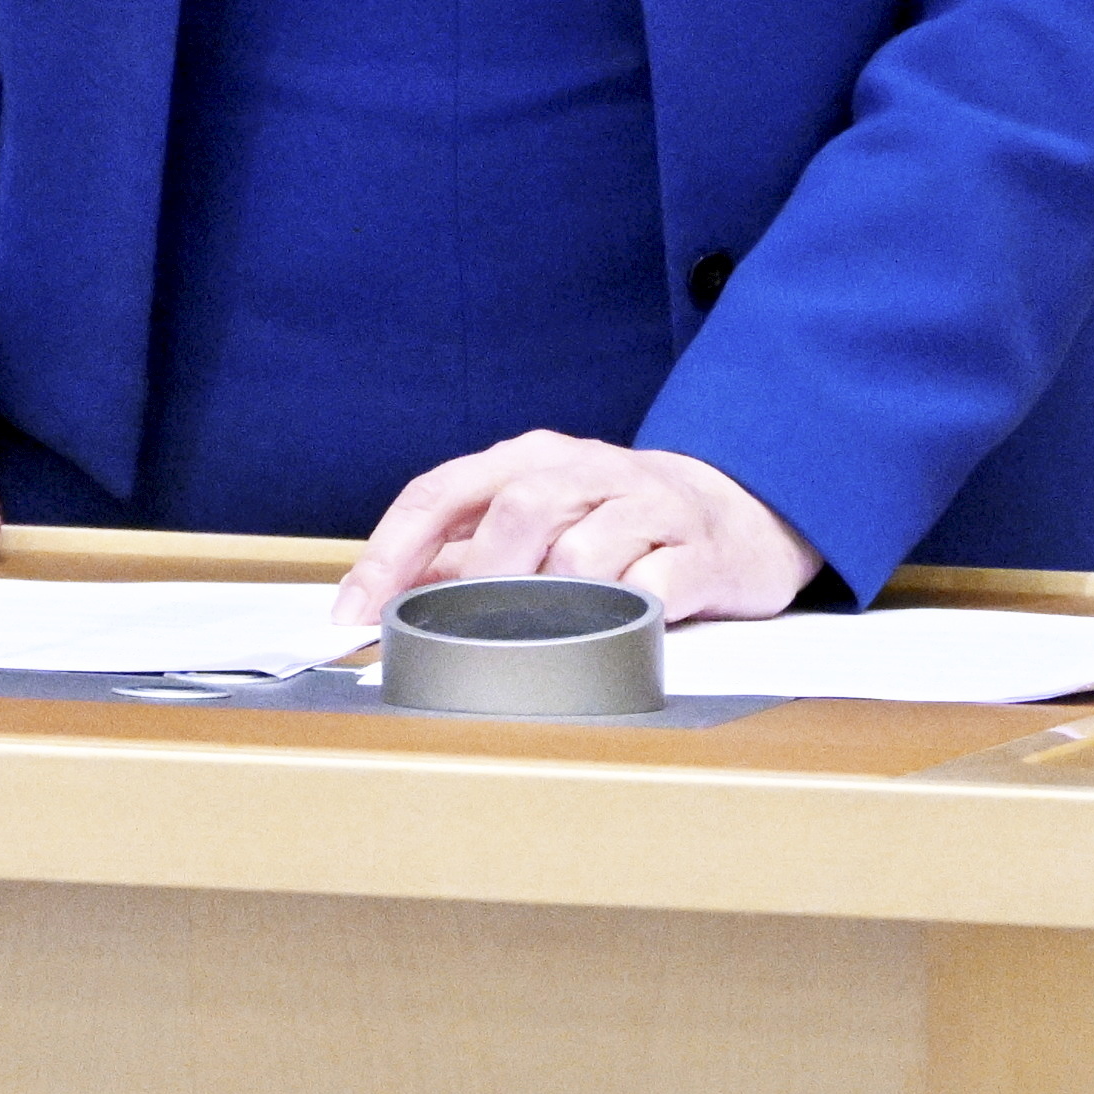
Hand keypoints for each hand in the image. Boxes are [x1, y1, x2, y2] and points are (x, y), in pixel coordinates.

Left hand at [330, 433, 815, 634]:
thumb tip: (382, 597)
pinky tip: (619, 630)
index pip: (442, 492)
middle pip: (517, 513)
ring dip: (554, 605)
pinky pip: (651, 590)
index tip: (354, 613)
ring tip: (553, 633)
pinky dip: (623, 618)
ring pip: (583, 554)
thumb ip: (465, 552)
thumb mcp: (538, 519)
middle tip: (467, 634)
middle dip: (480, 582)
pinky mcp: (699, 553)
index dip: (390, 554)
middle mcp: (588, 470)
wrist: (740, 514)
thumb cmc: (618, 521)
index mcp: (531, 459)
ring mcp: (648, 508)